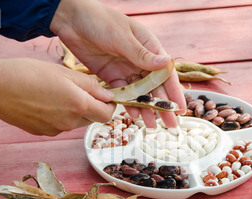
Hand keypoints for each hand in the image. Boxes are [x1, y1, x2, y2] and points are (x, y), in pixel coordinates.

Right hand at [0, 58, 115, 135]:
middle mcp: (69, 122)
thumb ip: (90, 85)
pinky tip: (45, 102)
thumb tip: (107, 95)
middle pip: (91, 119)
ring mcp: (55, 130)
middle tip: (79, 90)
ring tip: (57, 93)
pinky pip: (59, 126)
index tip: (105, 96)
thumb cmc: (28, 74)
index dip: (109, 106)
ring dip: (74, 111)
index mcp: (78, 105)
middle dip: (91, 107)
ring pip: (75, 123)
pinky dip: (59, 116)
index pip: (107, 115)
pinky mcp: (42, 132)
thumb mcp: (64, 72)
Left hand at [50, 0, 185, 127]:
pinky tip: (133, 115)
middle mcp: (140, 59)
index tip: (180, 108)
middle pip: (155, 86)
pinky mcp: (111, 75)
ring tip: (151, 125)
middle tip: (169, 124)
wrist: (71, 19)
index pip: (166, 72)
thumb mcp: (122, 37)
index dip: (174, 92)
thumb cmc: (100, 20)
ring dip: (146, 108)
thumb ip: (142, 54)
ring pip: (140, 93)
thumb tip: (166, 63)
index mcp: (149, 46)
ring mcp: (126, 68)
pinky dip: (128, 104)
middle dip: (162, 105)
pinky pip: (122, 93)